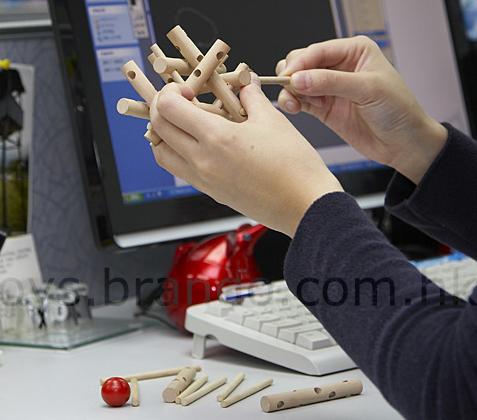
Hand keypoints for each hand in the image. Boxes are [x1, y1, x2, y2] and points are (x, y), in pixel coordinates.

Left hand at [149, 77, 342, 236]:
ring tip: (183, 123)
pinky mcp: (211, 193)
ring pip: (162, 155)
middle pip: (158, 130)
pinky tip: (198, 144)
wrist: (304, 206)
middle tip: (180, 100)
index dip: (170, 91)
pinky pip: (180, 170)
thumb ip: (251, 96)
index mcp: (216, 138)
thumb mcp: (272, 120)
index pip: (168, 108)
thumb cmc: (294, 166)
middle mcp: (202, 161)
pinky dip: (177, 153)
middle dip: (162, 109)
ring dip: (163, 135)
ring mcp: (204, 180)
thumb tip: (245, 82)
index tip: (185, 87)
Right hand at [276, 36, 447, 183]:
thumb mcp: (368, 90)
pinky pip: (301, 100)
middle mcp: (340, 66)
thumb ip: (331, 83)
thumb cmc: (398, 110)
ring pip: (297, 82)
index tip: (288, 78)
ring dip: (290, 91)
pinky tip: (295, 108)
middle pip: (302, 63)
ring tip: (293, 104)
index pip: (318, 51)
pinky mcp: (324, 107)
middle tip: (291, 91)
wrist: (403, 144)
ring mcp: (330, 88)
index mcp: (354, 51)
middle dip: (292, 76)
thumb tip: (298, 79)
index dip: (300, 64)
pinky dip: (293, 103)